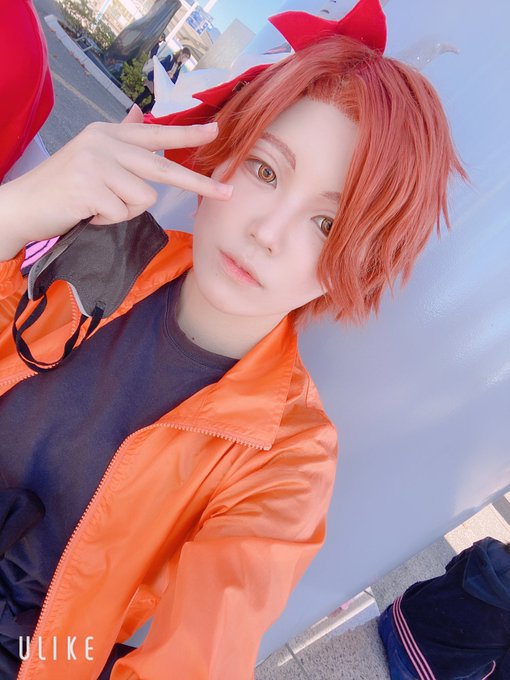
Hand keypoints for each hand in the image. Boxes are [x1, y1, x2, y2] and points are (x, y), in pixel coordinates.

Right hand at [0, 106, 231, 259]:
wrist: (25, 204)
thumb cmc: (63, 185)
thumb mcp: (92, 154)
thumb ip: (121, 137)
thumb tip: (140, 116)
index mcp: (109, 135)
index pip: (156, 134)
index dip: (187, 136)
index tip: (216, 131)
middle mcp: (105, 144)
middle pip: (163, 168)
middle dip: (198, 184)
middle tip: (227, 193)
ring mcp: (96, 164)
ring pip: (143, 198)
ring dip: (124, 211)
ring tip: (98, 206)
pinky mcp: (90, 188)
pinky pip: (122, 214)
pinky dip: (108, 221)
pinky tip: (88, 213)